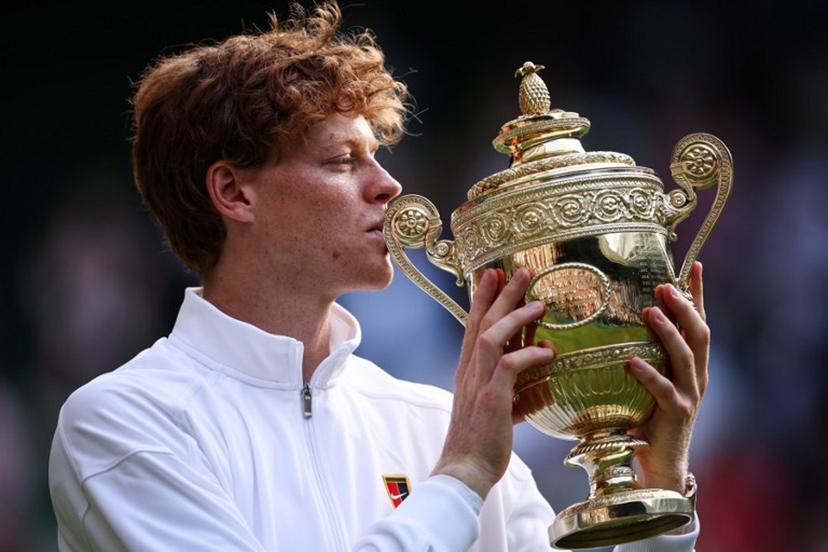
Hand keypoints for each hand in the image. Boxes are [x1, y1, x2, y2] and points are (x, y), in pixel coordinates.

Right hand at [431, 268, 554, 498]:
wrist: (464, 470)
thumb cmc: (482, 442)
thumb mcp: (499, 408)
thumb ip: (516, 389)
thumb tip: (544, 376)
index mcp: (468, 371)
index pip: (474, 326)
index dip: (483, 299)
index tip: (494, 276)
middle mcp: (469, 371)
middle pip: (482, 322)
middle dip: (501, 294)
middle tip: (519, 270)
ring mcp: (478, 383)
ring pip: (493, 336)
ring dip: (516, 316)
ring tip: (539, 302)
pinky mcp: (491, 399)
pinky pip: (509, 366)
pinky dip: (529, 354)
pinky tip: (548, 351)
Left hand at [628, 261, 708, 492]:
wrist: (660, 466)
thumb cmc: (646, 420)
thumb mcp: (646, 382)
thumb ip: (639, 355)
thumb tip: (609, 326)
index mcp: (691, 366)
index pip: (698, 323)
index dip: (697, 295)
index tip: (694, 265)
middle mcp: (696, 376)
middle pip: (699, 333)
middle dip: (685, 306)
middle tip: (665, 285)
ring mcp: (689, 395)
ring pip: (685, 355)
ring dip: (668, 331)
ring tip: (650, 311)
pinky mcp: (675, 414)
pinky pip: (663, 390)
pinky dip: (648, 374)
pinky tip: (631, 361)